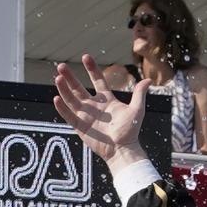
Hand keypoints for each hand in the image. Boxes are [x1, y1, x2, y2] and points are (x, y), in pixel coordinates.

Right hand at [54, 53, 150, 167]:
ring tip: (57, 77)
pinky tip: (56, 98)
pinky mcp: (81, 127)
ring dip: (64, 89)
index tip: (85, 57)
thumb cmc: (130, 131)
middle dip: (70, 77)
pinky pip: (69, 116)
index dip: (92, 69)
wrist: (123, 150)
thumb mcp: (136, 110)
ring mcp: (86, 116)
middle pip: (78, 88)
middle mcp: (94, 106)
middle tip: (61, 66)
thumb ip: (139, 94)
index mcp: (106, 100)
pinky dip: (62, 108)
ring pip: (71, 99)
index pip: (97, 80)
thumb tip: (149, 80)